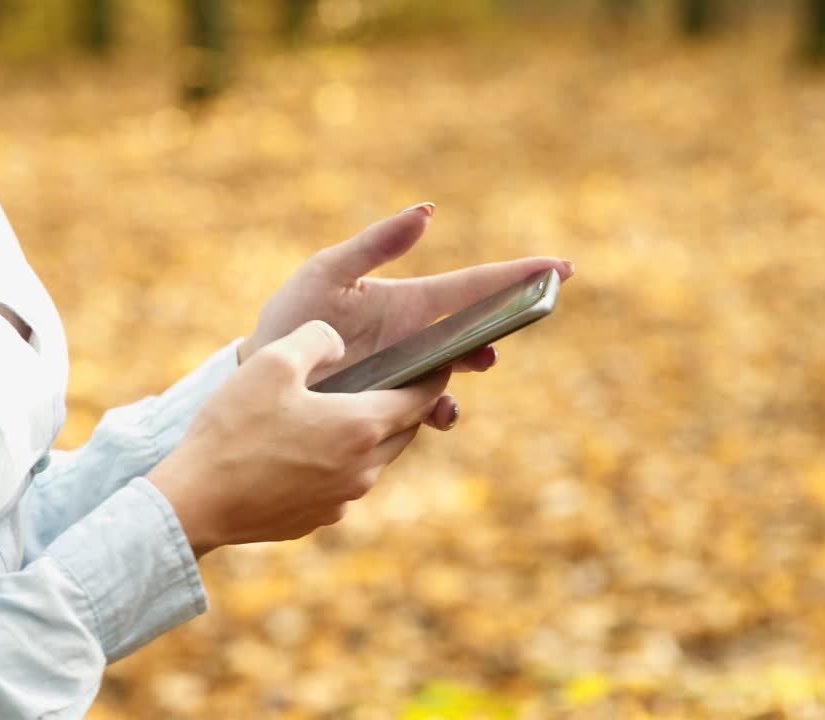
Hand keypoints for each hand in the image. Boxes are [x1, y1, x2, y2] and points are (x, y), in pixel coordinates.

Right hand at [149, 321, 451, 556]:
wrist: (195, 502)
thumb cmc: (233, 429)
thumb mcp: (272, 362)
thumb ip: (317, 339)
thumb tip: (340, 342)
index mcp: (361, 427)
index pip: (421, 398)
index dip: (435, 375)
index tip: (442, 358)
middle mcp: (362, 469)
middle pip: (402, 431)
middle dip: (402, 405)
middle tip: (393, 380)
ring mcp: (341, 500)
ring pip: (372, 460)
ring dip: (365, 435)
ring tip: (340, 411)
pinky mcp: (317, 519)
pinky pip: (340, 484)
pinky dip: (335, 463)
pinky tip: (302, 448)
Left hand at [238, 203, 573, 428]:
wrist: (263, 372)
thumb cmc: (292, 315)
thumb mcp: (328, 271)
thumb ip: (376, 244)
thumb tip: (428, 209)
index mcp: (412, 302)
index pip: (474, 286)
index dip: (517, 275)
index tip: (561, 268)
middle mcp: (419, 339)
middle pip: (480, 329)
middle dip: (510, 321)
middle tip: (528, 314)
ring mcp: (410, 376)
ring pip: (460, 373)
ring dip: (476, 364)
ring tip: (479, 359)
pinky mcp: (393, 409)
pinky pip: (429, 413)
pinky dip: (442, 411)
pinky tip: (438, 409)